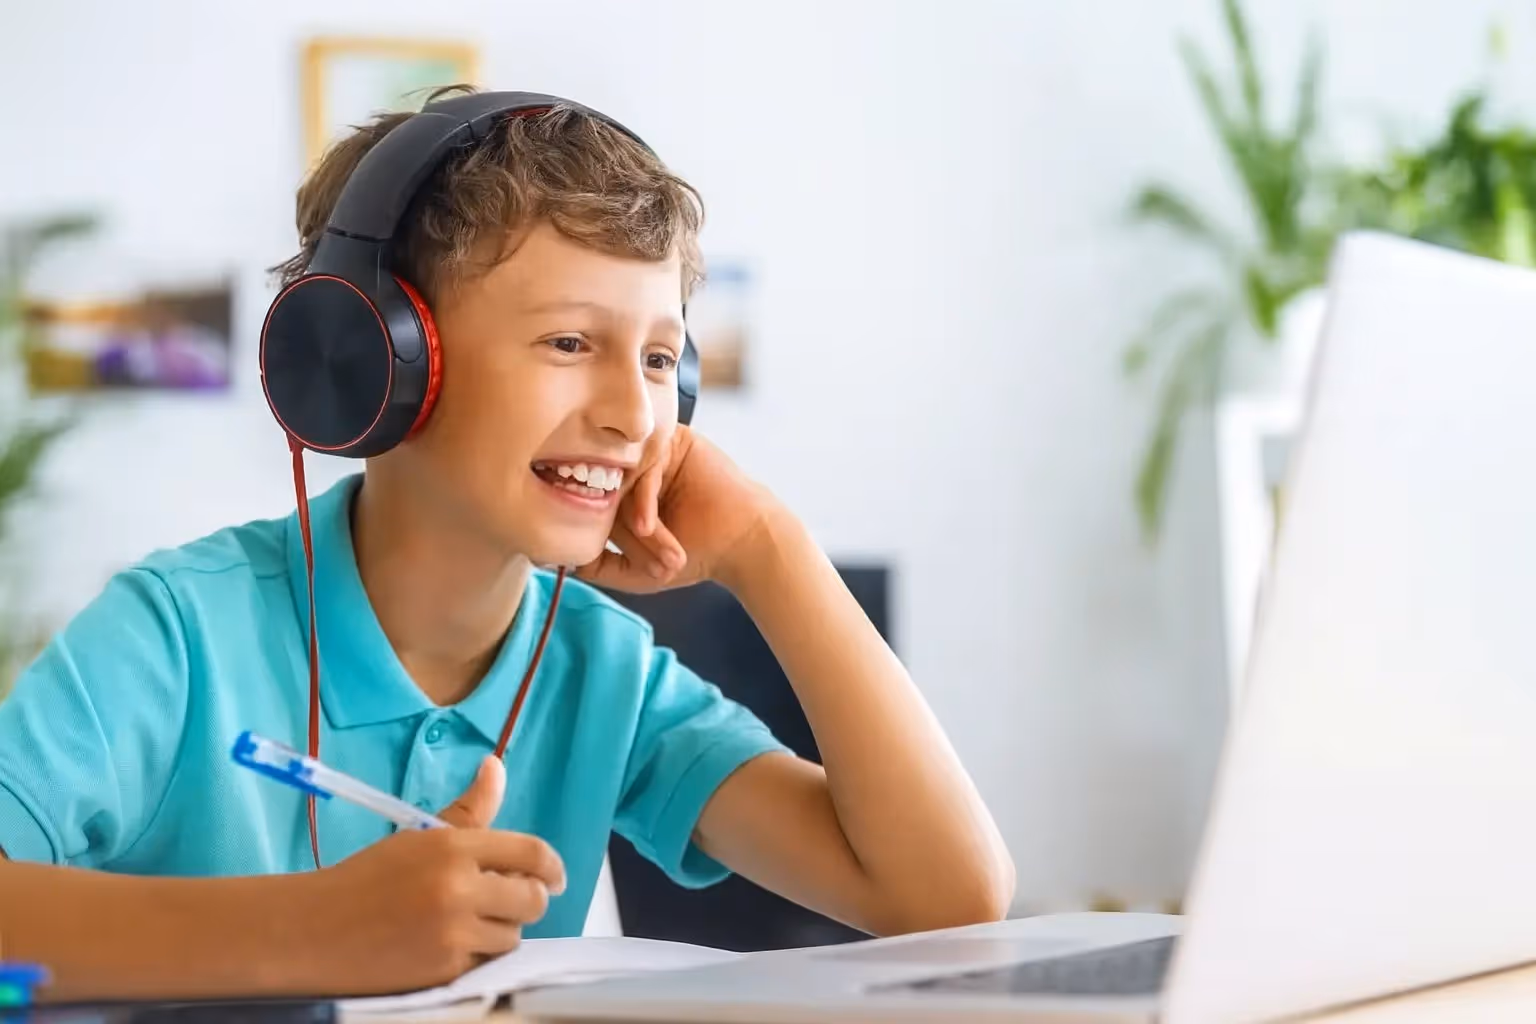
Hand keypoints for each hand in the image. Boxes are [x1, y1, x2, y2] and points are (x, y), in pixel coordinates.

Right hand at [305, 757, 566, 994]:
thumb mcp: (419, 837)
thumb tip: (497, 766)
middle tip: (508, 900)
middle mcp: (458, 889)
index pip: (530, 853)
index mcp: (452, 847)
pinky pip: (486, 963)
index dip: (552, 866)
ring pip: (513, 936)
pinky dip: (476, 955)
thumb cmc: (367, 878)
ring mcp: (452, 934)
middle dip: (527, 900)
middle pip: (533, 899)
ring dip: (500, 930)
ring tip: (466, 922)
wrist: (313, 931)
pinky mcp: (444, 971)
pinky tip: (449, 944)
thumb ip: (468, 810)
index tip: (555, 876)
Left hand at [577, 425, 782, 593]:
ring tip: (650, 541)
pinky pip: (644, 464)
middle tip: (639, 556)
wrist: (742, 540)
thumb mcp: (638, 570)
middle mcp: (635, 467)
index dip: (594, 530)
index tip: (596, 552)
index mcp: (624, 491)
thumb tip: (556, 561)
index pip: (591, 502)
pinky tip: (651, 526)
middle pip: (604, 490)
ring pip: (622, 479)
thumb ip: (599, 567)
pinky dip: (643, 500)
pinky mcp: (673, 441)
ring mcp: (653, 452)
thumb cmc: (697, 554)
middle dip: (618, 528)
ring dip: (632, 518)